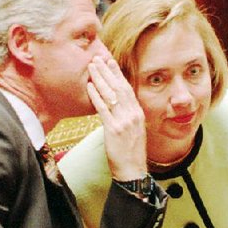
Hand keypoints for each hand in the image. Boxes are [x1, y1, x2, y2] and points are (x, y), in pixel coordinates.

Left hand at [86, 56, 146, 180]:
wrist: (133, 170)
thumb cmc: (131, 153)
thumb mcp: (133, 130)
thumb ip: (126, 116)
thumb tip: (117, 105)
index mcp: (138, 113)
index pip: (127, 88)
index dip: (117, 74)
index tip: (110, 61)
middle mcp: (133, 114)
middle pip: (119, 87)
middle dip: (107, 71)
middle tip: (97, 58)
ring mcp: (124, 122)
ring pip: (111, 95)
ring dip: (100, 79)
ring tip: (91, 67)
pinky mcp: (114, 130)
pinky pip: (104, 110)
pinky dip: (96, 97)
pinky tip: (90, 87)